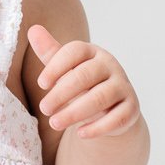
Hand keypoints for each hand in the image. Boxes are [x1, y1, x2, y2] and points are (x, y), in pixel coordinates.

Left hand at [27, 23, 140, 139]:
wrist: (111, 108)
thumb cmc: (83, 84)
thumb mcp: (66, 69)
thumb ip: (51, 52)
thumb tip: (33, 29)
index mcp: (93, 52)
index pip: (75, 51)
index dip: (56, 66)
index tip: (41, 84)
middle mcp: (110, 66)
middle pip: (85, 76)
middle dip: (61, 94)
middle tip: (43, 109)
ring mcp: (123, 87)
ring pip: (100, 98)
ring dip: (74, 112)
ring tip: (54, 123)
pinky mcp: (131, 108)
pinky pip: (117, 118)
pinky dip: (98, 128)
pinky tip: (80, 134)